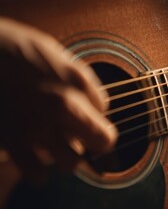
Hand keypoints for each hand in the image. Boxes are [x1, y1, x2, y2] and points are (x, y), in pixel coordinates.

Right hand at [0, 17, 116, 182]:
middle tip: (86, 138)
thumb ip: (75, 76)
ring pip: (72, 161)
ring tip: (58, 147)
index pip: (104, 107)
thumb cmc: (7, 47)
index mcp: (74, 80)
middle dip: (97, 141)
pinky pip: (37, 173)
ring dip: (68, 157)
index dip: (97, 113)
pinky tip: (34, 159)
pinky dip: (38, 171)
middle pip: (101, 140)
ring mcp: (37, 126)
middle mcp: (62, 105)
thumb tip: (95, 102)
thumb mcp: (50, 51)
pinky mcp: (11, 142)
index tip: (87, 114)